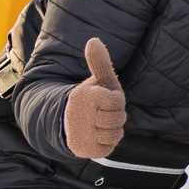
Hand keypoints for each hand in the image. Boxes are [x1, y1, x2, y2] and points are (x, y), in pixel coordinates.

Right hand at [62, 38, 126, 159]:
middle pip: (118, 119)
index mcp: (86, 96)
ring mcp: (82, 133)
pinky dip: (107, 143)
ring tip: (100, 123)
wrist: (70, 121)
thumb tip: (94, 40)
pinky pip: (108, 148)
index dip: (117, 101)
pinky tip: (97, 135)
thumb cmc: (93, 98)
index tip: (107, 99)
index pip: (118, 101)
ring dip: (112, 130)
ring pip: (114, 134)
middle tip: (104, 112)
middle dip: (115, 116)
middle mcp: (81, 115)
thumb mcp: (99, 81)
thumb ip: (99, 62)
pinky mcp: (85, 149)